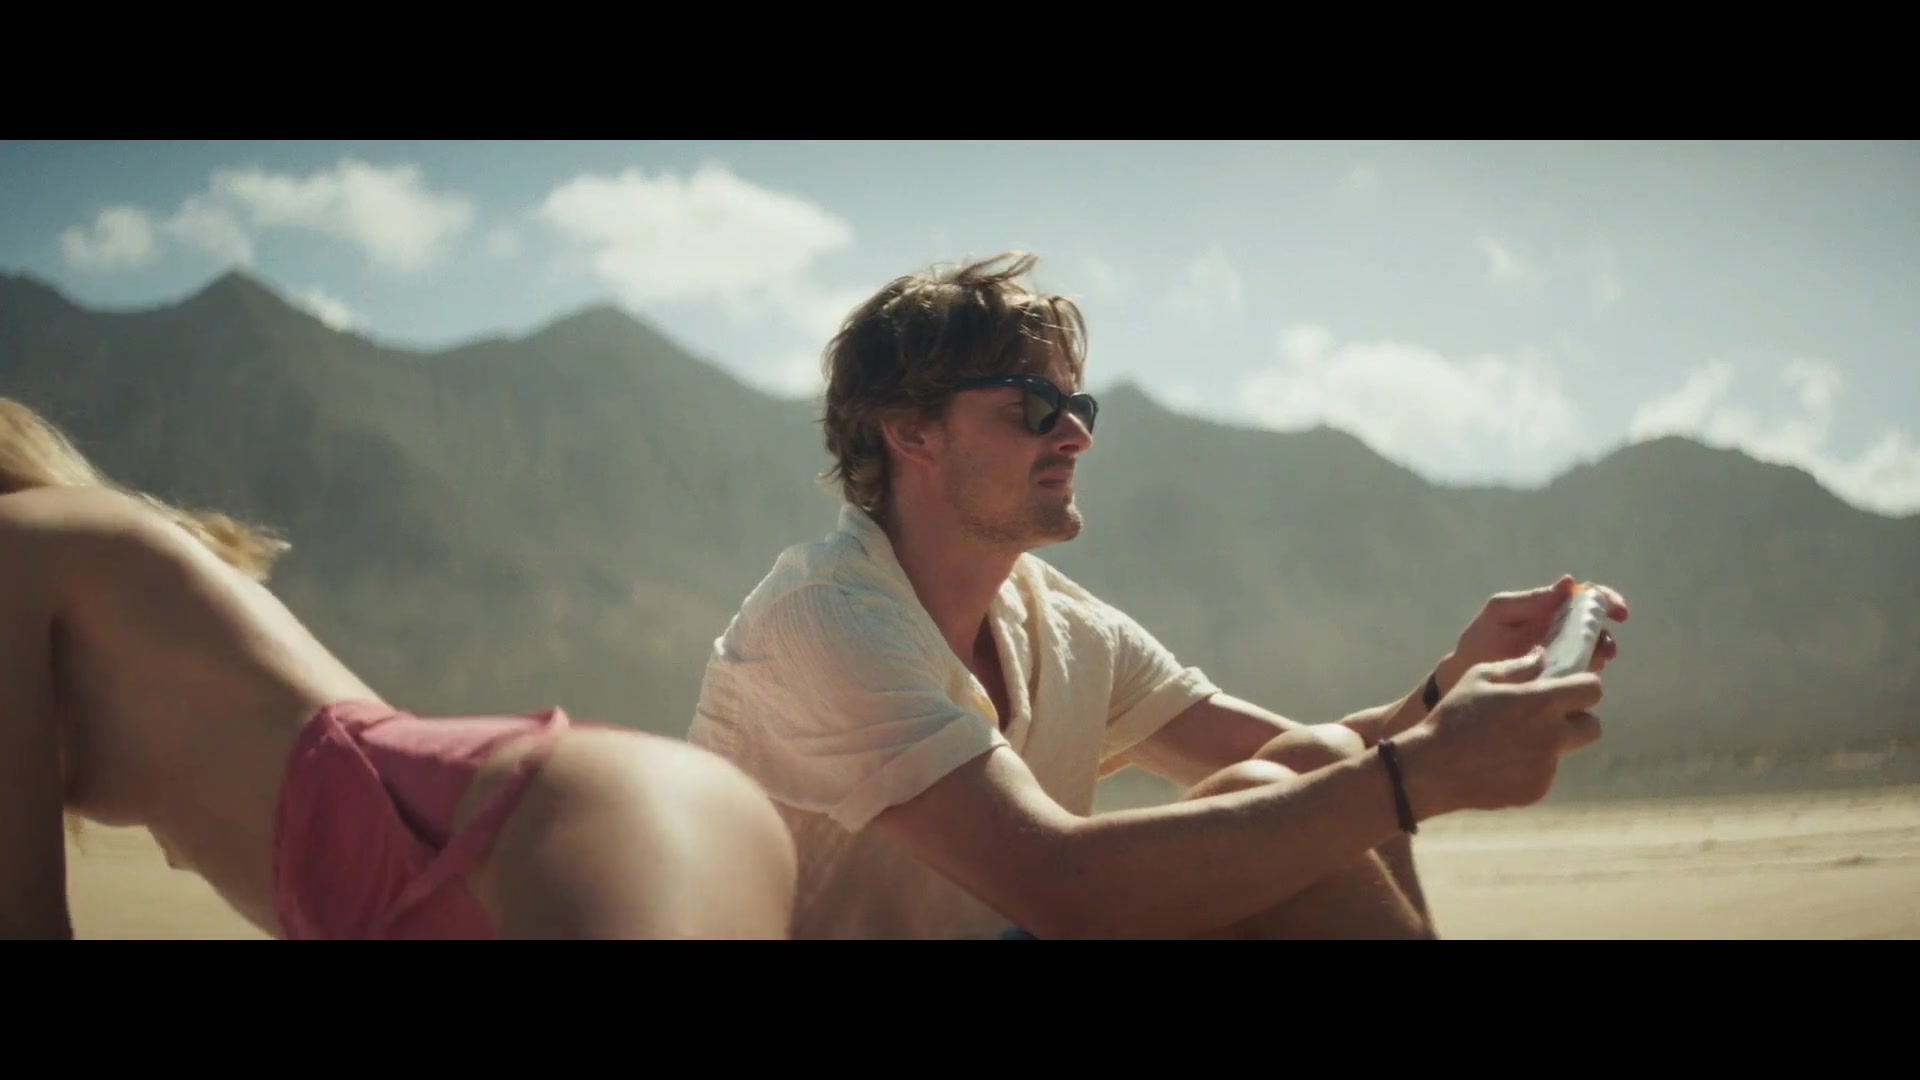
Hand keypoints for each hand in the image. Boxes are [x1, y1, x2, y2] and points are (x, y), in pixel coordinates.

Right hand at [1397, 648, 1604, 815]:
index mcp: (1540, 702)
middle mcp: (1551, 735)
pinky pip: (1543, 774)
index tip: (1569, 688)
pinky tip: (1499, 763)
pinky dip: (1529, 768)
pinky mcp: (1536, 790)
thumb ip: (1518, 666)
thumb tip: (1543, 656)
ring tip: (1509, 743)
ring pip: (1564, 751)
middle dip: (1578, 719)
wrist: (1432, 769)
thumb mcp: (1479, 677)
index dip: (1584, 687)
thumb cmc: (1453, 716)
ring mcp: (1545, 767)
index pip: (1592, 690)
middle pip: (1593, 727)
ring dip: (1548, 744)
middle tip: (1549, 718)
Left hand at [1435, 574, 1626, 695]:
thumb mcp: (1500, 613)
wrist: (1461, 679)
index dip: (1606, 600)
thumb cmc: (1480, 640)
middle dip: (1606, 635)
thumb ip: (1531, 600)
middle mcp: (1561, 632)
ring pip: (1594, 654)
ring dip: (1599, 656)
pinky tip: (1575, 680)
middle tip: (1606, 647)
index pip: (1586, 598)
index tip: (1616, 611)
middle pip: (1597, 628)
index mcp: (1549, 610)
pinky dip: (1584, 677)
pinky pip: (1580, 677)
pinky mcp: (1557, 681)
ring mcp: (1561, 657)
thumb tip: (1568, 582)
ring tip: (1590, 664)